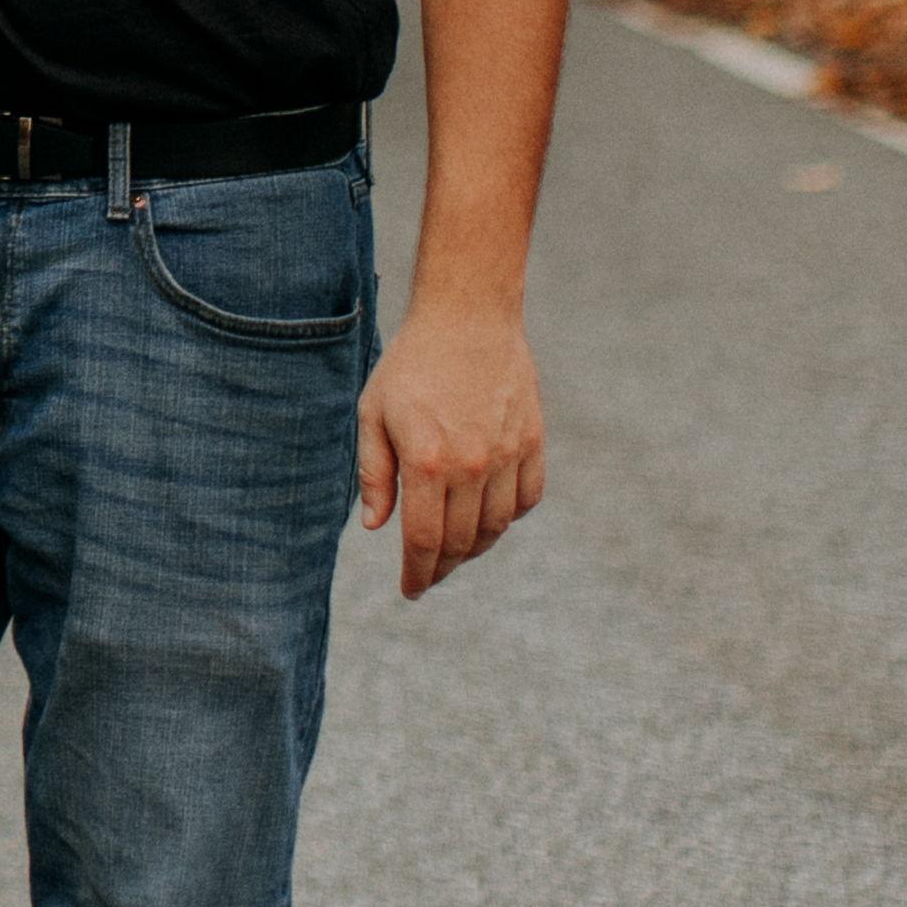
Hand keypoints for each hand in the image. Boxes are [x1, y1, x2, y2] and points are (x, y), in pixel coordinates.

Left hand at [357, 299, 543, 600]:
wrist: (468, 317)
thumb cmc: (411, 364)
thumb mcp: (373, 413)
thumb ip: (374, 473)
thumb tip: (376, 528)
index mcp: (426, 461)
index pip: (424, 541)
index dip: (417, 574)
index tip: (410, 590)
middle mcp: (472, 466)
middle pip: (462, 542)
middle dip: (442, 568)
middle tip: (428, 575)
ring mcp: (508, 455)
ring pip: (497, 527)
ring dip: (476, 548)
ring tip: (455, 552)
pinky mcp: (532, 442)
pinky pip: (526, 499)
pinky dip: (508, 518)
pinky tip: (488, 517)